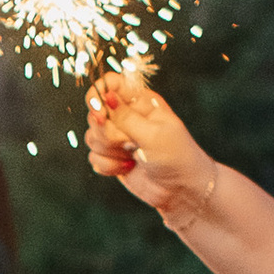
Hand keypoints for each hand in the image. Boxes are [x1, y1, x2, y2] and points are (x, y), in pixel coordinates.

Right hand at [86, 72, 213, 217]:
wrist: (181, 190)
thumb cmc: (175, 157)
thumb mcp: (153, 134)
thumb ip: (125, 117)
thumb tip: (105, 96)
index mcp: (140, 101)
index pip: (110, 84)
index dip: (98, 95)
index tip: (100, 114)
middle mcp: (127, 116)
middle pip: (95, 114)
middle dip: (107, 133)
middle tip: (128, 142)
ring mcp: (119, 137)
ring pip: (92, 137)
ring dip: (109, 152)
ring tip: (132, 157)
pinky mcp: (113, 157)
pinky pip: (94, 157)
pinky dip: (108, 166)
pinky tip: (127, 168)